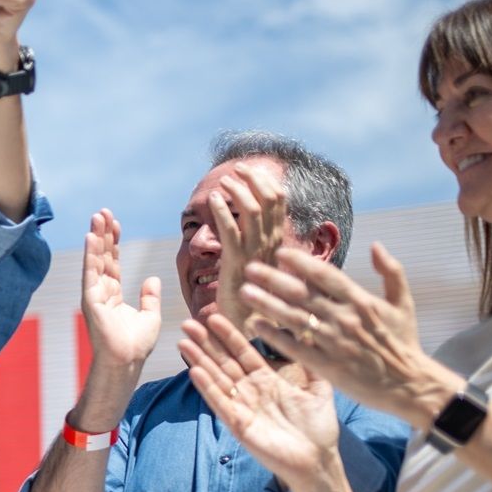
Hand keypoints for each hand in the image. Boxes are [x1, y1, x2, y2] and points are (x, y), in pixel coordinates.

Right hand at [81, 209, 161, 369]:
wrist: (127, 362)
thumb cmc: (136, 345)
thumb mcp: (150, 315)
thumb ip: (150, 296)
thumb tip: (153, 278)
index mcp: (113, 294)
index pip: (112, 262)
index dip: (113, 242)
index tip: (115, 223)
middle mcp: (101, 291)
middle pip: (101, 256)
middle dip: (102, 234)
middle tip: (103, 211)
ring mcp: (94, 295)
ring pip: (95, 260)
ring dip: (95, 237)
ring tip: (97, 216)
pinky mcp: (91, 300)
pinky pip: (91, 272)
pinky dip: (91, 254)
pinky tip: (91, 237)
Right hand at [180, 313, 340, 483]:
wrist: (317, 461)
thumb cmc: (318, 428)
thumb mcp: (319, 389)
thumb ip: (311, 362)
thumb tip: (310, 333)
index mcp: (267, 380)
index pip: (243, 352)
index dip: (228, 335)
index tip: (214, 316)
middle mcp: (250, 391)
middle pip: (223, 362)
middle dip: (206, 343)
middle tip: (189, 323)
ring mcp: (242, 408)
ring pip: (216, 379)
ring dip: (199, 361)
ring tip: (184, 342)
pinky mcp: (238, 425)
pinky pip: (220, 403)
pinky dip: (208, 388)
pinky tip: (195, 372)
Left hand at [211, 165, 287, 328]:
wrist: (246, 324)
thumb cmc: (250, 294)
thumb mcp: (257, 261)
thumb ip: (256, 242)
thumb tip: (249, 222)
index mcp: (276, 241)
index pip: (278, 202)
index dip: (264, 182)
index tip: (249, 171)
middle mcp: (270, 243)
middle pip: (269, 199)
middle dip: (253, 179)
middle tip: (237, 168)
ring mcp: (254, 252)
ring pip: (252, 210)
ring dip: (237, 191)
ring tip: (224, 181)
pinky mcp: (236, 262)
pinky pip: (230, 230)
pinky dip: (223, 211)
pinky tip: (213, 200)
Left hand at [241, 244, 460, 425]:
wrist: (408, 384)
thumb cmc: (404, 342)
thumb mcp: (404, 302)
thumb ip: (391, 271)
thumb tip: (376, 245)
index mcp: (361, 301)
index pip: (326, 276)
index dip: (302, 262)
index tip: (280, 252)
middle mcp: (344, 319)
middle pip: (302, 295)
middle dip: (274, 280)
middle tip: (250, 269)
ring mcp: (333, 343)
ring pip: (293, 318)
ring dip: (266, 304)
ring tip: (245, 292)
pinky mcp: (326, 365)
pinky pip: (294, 347)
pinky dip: (274, 335)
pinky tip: (254, 325)